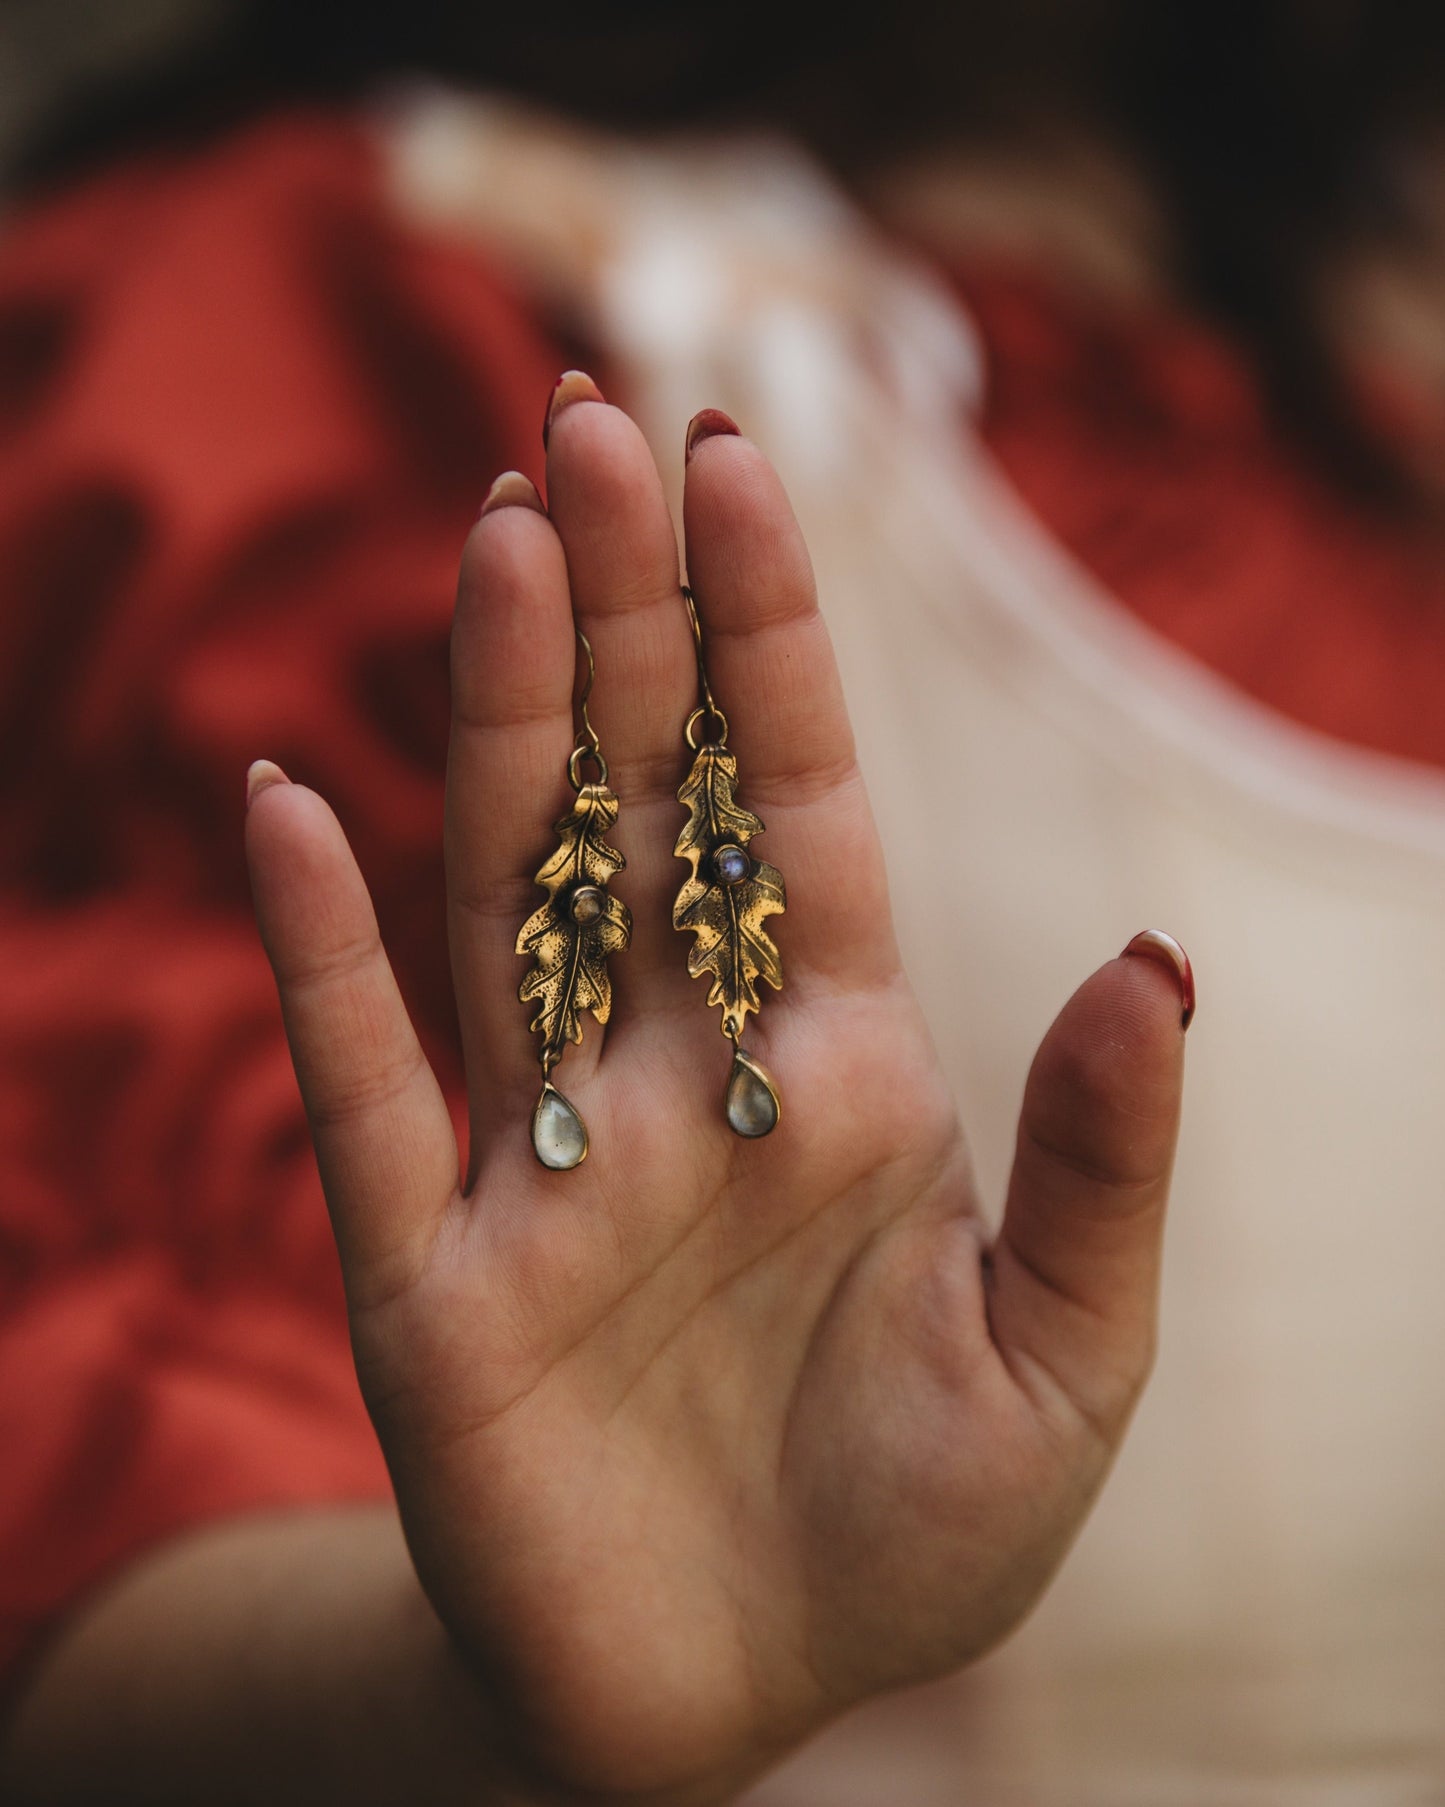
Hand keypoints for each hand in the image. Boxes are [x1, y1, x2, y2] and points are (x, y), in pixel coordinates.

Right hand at [245, 385, 1187, 1801]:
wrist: (734, 1694)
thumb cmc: (909, 1532)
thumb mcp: (1060, 1365)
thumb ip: (1099, 1165)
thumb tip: (1159, 957)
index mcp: (834, 1067)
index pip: (793, 809)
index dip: (766, 641)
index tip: (734, 462)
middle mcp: (677, 1069)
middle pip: (642, 806)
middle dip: (627, 620)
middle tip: (592, 425)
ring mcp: (540, 1152)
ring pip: (507, 891)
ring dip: (499, 721)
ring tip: (497, 537)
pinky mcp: (423, 1267)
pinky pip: (359, 1085)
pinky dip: (318, 955)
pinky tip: (286, 806)